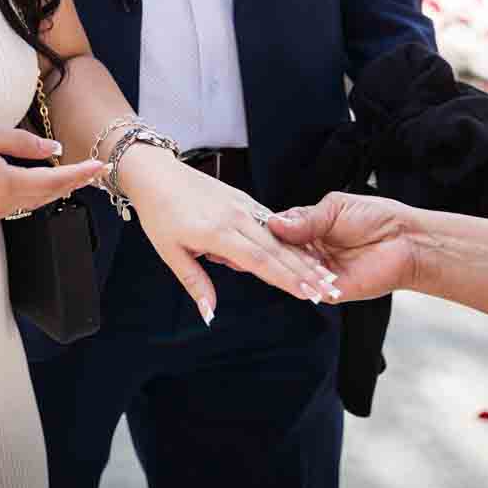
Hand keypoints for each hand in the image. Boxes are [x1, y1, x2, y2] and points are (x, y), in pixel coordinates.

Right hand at [0, 126, 105, 223]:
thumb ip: (23, 143)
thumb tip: (54, 150)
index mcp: (6, 183)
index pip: (54, 182)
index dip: (79, 174)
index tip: (99, 167)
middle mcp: (1, 205)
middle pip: (46, 197)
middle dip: (70, 183)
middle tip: (91, 171)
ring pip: (28, 204)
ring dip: (48, 191)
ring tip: (67, 178)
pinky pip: (9, 208)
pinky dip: (25, 196)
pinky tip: (27, 184)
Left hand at [118, 149, 342, 324]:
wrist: (156, 174)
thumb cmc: (159, 214)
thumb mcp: (169, 252)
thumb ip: (194, 282)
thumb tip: (210, 313)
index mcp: (218, 232)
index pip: (259, 260)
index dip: (286, 279)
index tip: (309, 294)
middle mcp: (236, 217)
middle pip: (278, 249)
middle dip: (306, 271)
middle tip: (331, 289)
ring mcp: (242, 206)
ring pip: (279, 236)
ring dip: (304, 256)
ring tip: (326, 274)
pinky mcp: (243, 200)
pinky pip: (272, 223)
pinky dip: (291, 240)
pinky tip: (307, 251)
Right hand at [266, 192, 418, 301]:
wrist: (405, 240)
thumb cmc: (375, 217)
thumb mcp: (334, 208)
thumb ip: (305, 219)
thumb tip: (273, 223)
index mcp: (307, 227)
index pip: (277, 231)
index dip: (264, 230)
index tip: (248, 227)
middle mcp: (309, 251)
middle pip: (279, 254)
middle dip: (268, 250)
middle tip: (257, 245)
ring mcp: (318, 272)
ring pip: (290, 273)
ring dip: (282, 266)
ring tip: (272, 258)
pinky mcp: (330, 291)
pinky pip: (309, 289)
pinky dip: (300, 283)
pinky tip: (292, 274)